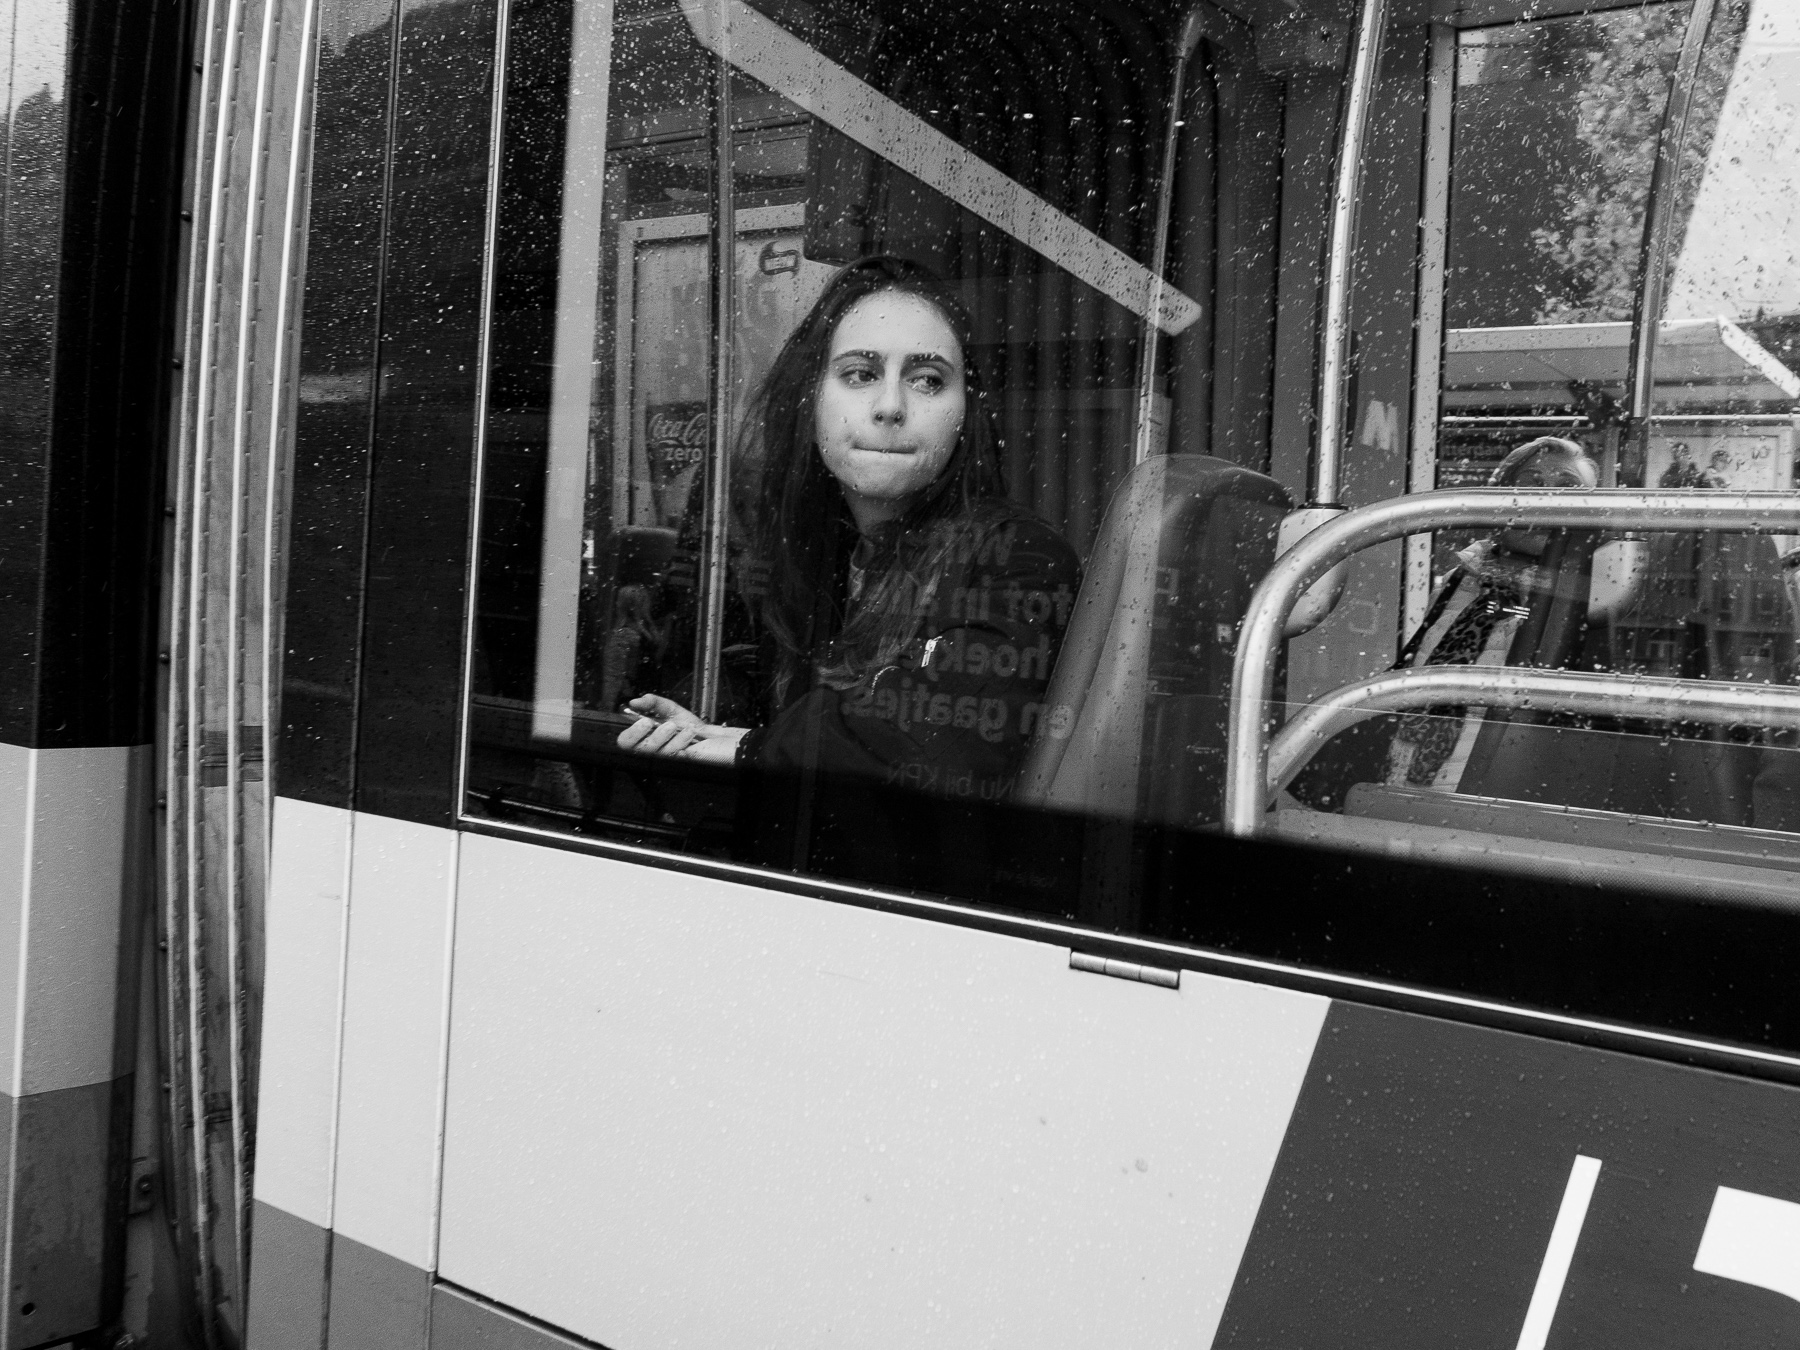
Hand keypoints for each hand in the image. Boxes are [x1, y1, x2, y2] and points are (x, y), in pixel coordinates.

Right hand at [617, 695, 747, 763]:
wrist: (710, 736)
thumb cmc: (688, 726)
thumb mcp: (669, 709)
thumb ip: (652, 702)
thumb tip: (635, 702)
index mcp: (644, 737)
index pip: (625, 742)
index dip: (631, 733)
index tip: (644, 721)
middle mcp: (651, 751)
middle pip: (637, 751)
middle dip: (649, 736)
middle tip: (661, 724)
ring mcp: (663, 759)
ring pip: (656, 753)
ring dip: (667, 737)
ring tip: (678, 727)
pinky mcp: (677, 765)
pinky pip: (673, 757)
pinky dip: (680, 742)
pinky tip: (687, 734)